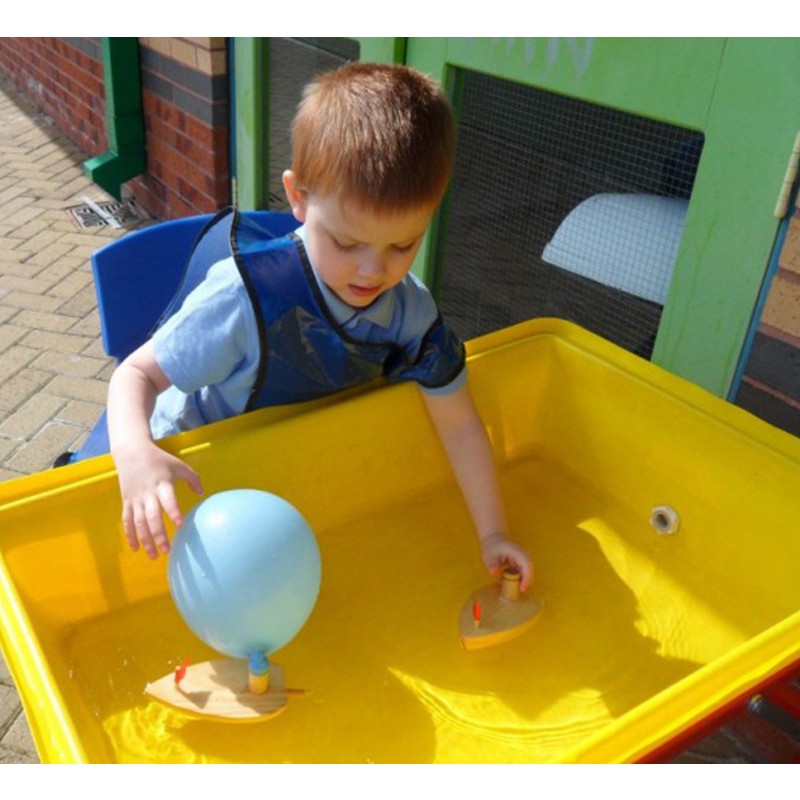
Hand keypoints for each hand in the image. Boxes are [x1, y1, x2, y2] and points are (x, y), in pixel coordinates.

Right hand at [114, 440, 203, 558]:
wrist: (131, 452)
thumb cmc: (159, 460)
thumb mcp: (179, 465)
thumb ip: (192, 478)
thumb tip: (202, 493)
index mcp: (162, 484)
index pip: (168, 500)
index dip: (173, 512)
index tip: (180, 524)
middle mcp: (148, 494)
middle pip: (152, 517)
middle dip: (159, 535)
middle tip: (167, 550)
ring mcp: (136, 499)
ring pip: (139, 523)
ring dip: (145, 540)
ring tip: (154, 556)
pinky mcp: (127, 502)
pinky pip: (127, 521)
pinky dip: (130, 535)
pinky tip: (136, 549)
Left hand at [481, 533, 532, 591]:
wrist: (493, 540)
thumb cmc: (492, 548)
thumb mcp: (489, 556)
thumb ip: (492, 564)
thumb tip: (493, 573)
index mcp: (517, 552)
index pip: (527, 565)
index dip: (526, 578)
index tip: (522, 589)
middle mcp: (523, 555)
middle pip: (530, 569)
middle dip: (527, 581)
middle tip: (520, 592)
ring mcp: (523, 559)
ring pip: (528, 571)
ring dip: (525, 581)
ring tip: (518, 590)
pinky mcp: (521, 563)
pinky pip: (524, 572)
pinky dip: (521, 579)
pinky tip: (514, 585)